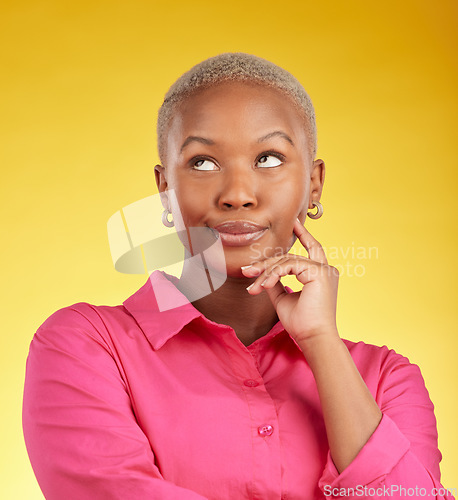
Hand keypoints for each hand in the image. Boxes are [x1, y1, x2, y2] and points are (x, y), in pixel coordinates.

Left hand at [241, 218, 339, 343]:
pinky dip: (274, 274)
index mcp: (321, 275)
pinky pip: (290, 265)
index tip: (294, 222)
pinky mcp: (319, 272)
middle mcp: (326, 269)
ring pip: (287, 260)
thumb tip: (264, 274)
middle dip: (267, 263)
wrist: (312, 338)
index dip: (304, 235)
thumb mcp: (283, 298)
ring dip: (266, 273)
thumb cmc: (301, 324)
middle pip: (291, 256)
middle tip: (247, 271)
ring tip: (253, 286)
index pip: (312, 249)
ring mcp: (324, 270)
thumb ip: (276, 283)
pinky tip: (264, 285)